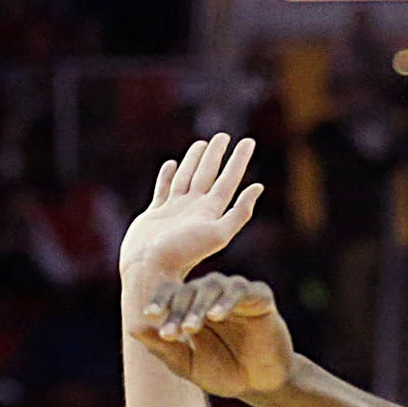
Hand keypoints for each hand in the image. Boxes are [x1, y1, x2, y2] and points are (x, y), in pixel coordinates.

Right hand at [120, 133, 265, 287]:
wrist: (149, 270)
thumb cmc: (181, 255)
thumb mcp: (217, 234)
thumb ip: (239, 213)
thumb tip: (258, 188)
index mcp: (209, 212)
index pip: (228, 180)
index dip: (239, 160)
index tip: (248, 142)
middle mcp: (194, 209)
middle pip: (208, 174)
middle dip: (216, 155)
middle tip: (223, 136)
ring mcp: (174, 211)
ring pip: (186, 178)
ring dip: (194, 161)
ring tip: (201, 145)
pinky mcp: (155, 214)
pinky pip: (163, 189)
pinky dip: (167, 176)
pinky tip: (171, 164)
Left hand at [134, 273, 295, 399]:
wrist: (260, 385)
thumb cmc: (222, 372)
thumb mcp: (187, 365)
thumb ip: (162, 347)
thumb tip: (132, 328)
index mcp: (190, 305)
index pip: (170, 292)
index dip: (159, 301)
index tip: (149, 316)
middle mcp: (211, 294)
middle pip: (189, 289)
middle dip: (178, 311)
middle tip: (172, 333)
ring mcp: (236, 294)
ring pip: (213, 285)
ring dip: (199, 306)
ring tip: (191, 328)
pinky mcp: (260, 298)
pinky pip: (242, 290)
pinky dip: (228, 300)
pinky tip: (217, 315)